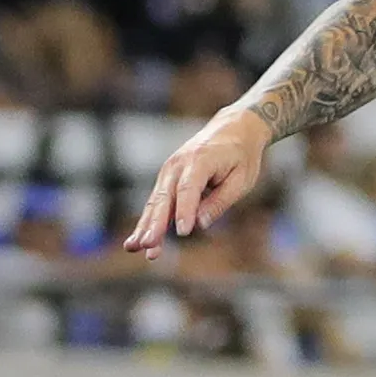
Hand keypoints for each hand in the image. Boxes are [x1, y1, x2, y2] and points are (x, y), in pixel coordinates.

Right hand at [125, 107, 272, 257]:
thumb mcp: (242, 178)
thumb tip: (199, 224)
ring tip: (134, 248)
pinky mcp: (167, 179)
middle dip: (155, 224)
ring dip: (144, 226)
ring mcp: (169, 171)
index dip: (185, 211)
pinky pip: (156, 203)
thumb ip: (220, 201)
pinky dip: (147, 221)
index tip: (182, 232)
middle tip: (148, 245)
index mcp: (200, 160)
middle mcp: (178, 165)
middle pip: (163, 198)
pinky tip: (138, 241)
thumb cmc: (241, 155)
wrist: (234, 128)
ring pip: (154, 203)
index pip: (189, 189)